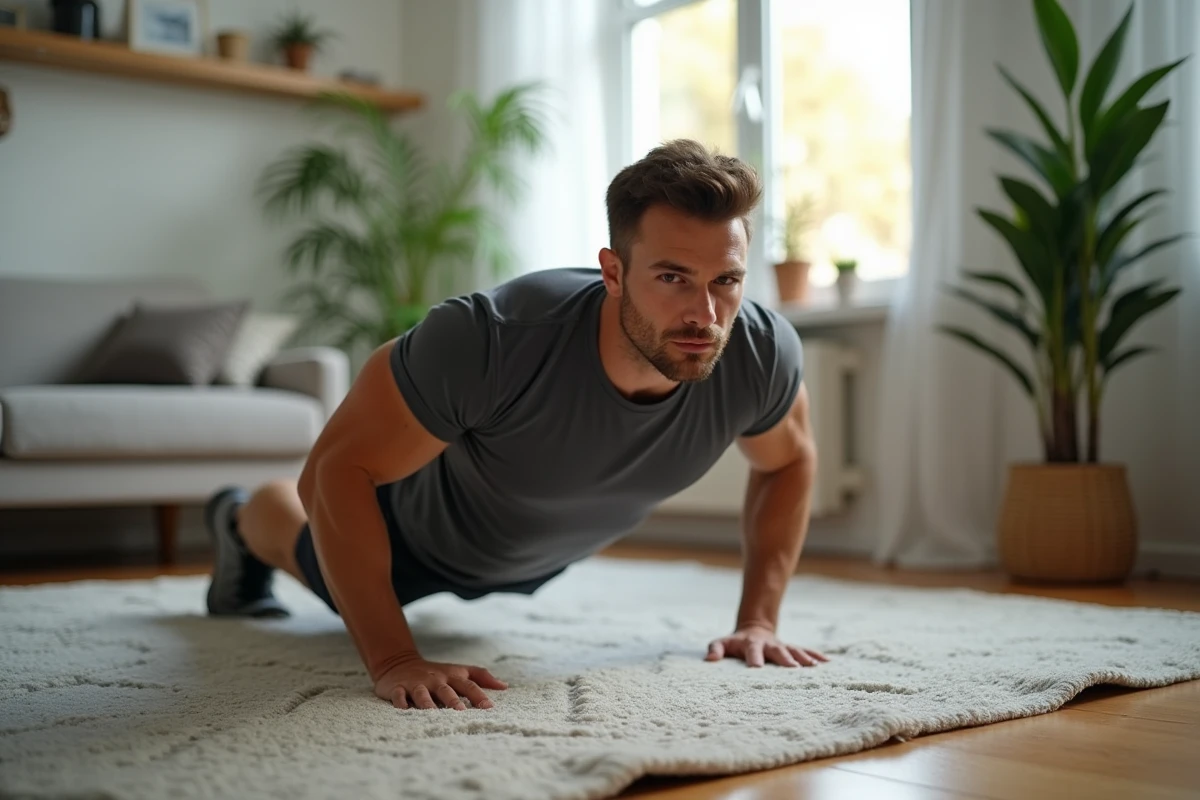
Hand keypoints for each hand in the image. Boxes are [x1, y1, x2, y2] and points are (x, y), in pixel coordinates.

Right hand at [373, 656, 507, 709]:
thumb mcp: (459, 671)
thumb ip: (482, 677)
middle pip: (446, 690)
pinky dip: (401, 702)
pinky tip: (404, 709)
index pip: (468, 685)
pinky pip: (399, 695)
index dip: (479, 695)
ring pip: (422, 693)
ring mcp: (416, 683)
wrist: (400, 662)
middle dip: (453, 701)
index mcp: (451, 676)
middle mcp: (435, 680)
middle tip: (461, 712)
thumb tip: (505, 686)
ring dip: (427, 703)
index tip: (489, 707)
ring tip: (432, 713)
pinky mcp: (397, 688)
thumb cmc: (437, 673)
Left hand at [705, 625, 828, 667]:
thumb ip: (715, 649)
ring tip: (815, 667)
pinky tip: (828, 663)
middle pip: (778, 651)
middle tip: (793, 668)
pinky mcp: (791, 649)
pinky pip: (805, 651)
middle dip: (785, 659)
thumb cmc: (735, 643)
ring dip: (804, 658)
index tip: (757, 668)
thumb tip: (709, 660)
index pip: (752, 650)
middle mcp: (769, 645)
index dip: (754, 658)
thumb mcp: (721, 642)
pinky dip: (816, 656)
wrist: (753, 629)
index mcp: (751, 644)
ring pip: (795, 650)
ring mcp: (782, 646)